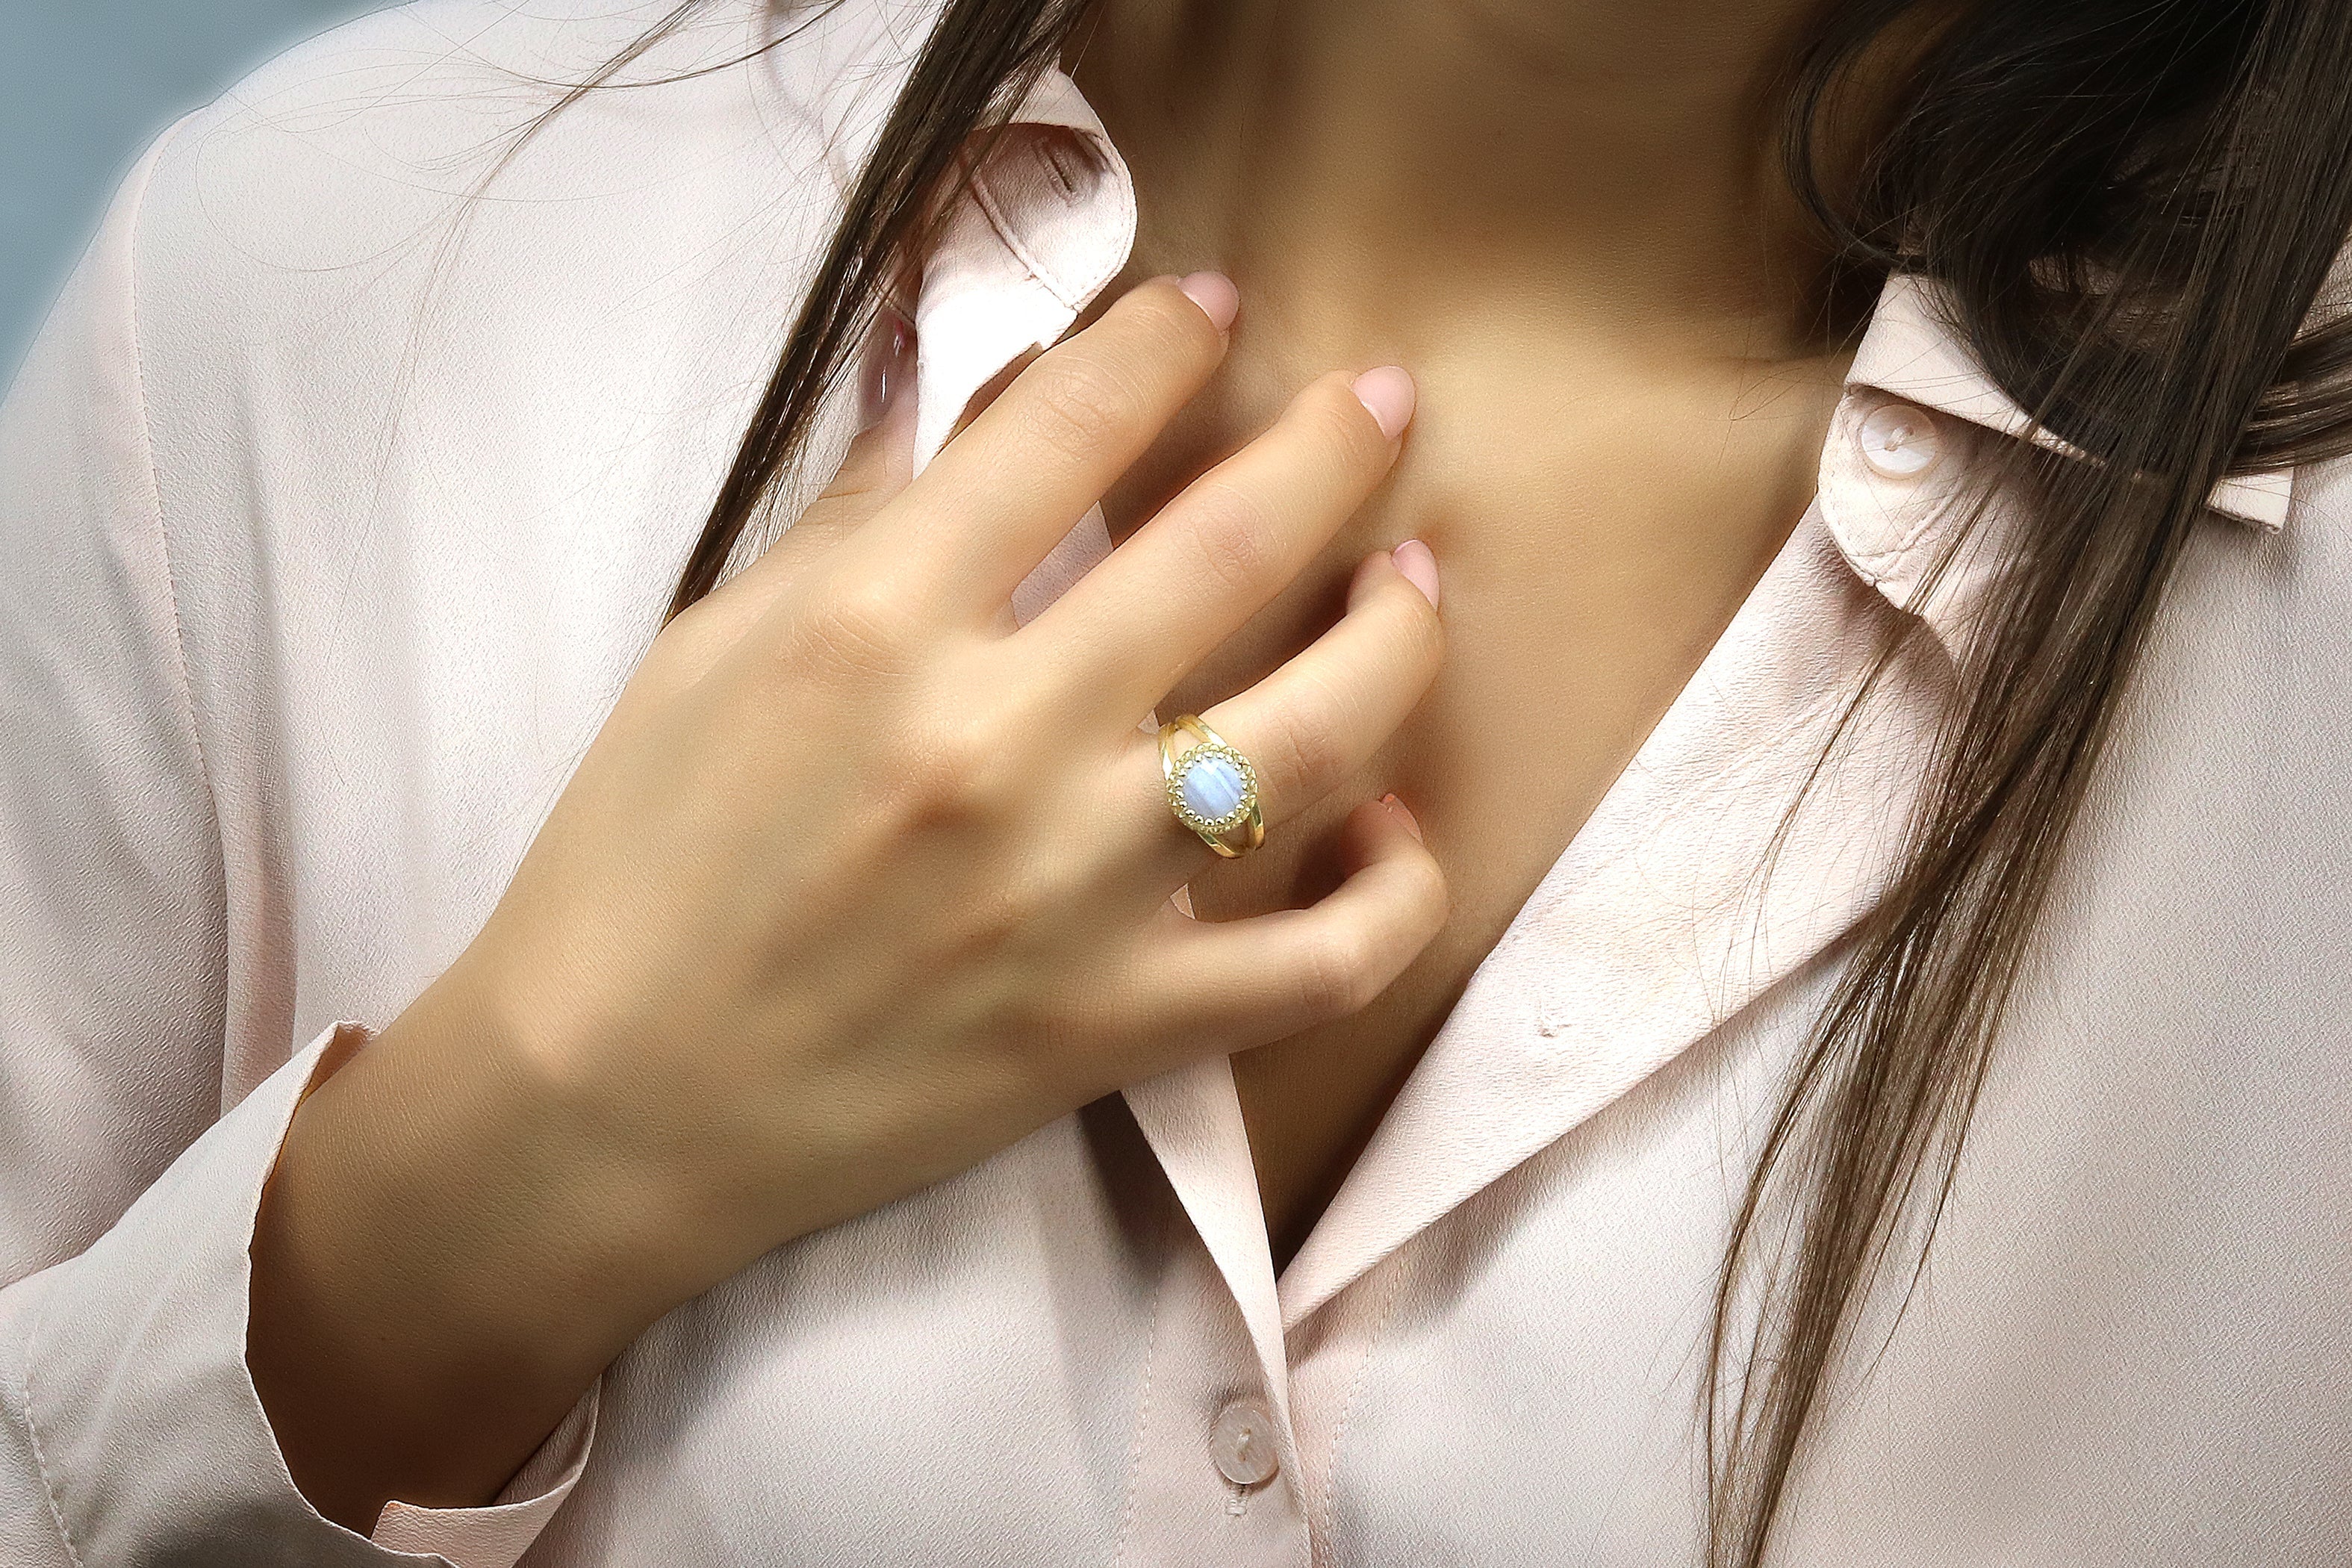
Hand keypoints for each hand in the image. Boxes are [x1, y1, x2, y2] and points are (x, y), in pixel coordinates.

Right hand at [249, 273, 1446, 1525]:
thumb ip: (857, 514)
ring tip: (1412, 579)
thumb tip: (961, 384)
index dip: (1161, 343)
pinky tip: (1389, 823)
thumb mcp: (712, 650)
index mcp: (879, 625)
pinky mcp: (1120, 1027)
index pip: (1071, 424)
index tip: (1205, 312)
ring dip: (1399, 631)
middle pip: (1235, 541)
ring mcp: (1076, 894)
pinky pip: (1327, 959)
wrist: (609, 1109)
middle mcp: (997, 741)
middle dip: (1336, 440)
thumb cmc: (638, 866)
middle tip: (1378, 401)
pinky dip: (1393, 888)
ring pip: (1322, 731)